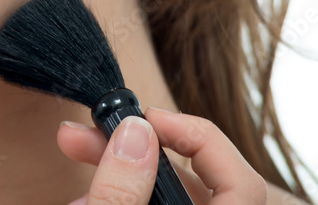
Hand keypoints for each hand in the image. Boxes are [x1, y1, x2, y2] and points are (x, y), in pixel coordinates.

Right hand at [57, 106, 267, 203]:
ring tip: (75, 155)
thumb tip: (135, 134)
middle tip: (95, 129)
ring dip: (117, 171)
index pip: (242, 182)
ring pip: (163, 196)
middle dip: (138, 147)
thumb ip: (121, 192)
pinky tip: (82, 194)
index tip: (148, 120)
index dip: (198, 139)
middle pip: (195, 181)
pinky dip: (117, 195)